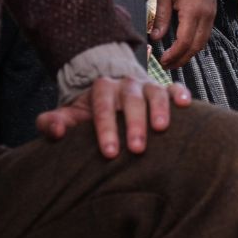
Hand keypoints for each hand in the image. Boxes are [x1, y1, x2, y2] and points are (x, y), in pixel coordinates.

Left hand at [36, 76, 190, 158]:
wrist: (109, 93)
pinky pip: (174, 88)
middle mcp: (125, 85)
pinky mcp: (163, 90)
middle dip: (134, 124)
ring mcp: (146, 86)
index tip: (110, 152)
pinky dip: (180, 93)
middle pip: (131, 100)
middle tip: (137, 149)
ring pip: (155, 93)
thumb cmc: (88, 114)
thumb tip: (57, 130)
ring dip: (160, 110)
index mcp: (101, 89)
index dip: (106, 128)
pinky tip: (186, 105)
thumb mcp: (67, 115)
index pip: (103, 107)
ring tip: (162, 129)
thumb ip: (51, 122)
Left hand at [152, 0, 216, 67]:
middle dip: (182, 59)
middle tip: (167, 66)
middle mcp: (206, 15)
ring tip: (174, 60)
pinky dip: (195, 44)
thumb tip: (155, 38)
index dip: (174, 54)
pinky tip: (184, 47)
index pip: (185, 41)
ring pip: (203, 42)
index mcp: (193, 11)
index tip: (162, 61)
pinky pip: (205, 34)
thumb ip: (161, 17)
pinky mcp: (212, 13)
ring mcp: (211, 15)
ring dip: (189, 54)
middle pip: (196, 46)